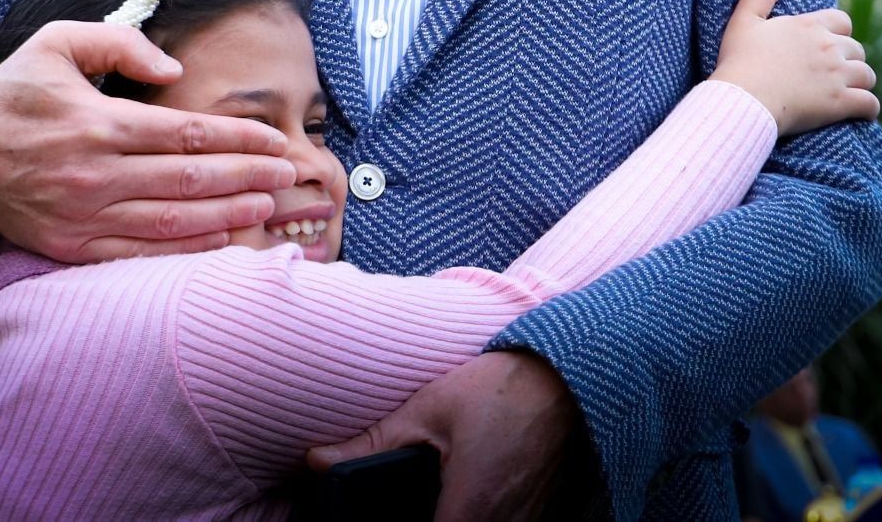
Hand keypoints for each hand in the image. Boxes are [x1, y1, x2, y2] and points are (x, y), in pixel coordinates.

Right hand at [0, 20, 297, 262]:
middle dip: (247, 176)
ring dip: (226, 216)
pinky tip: (218, 243)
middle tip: (289, 175)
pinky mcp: (71, 246)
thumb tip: (174, 69)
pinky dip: (183, 252)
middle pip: (190, 179)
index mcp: (100, 122)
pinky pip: (138, 253)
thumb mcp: (59, 40)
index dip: (238, 138)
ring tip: (266, 207)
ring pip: (172, 222)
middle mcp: (96, 173)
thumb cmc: (17, 89)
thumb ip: (121, 43)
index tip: (275, 140)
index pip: (187, 133)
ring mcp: (84, 216)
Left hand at [308, 351, 577, 521]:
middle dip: (414, 521)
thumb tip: (316, 461)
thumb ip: (373, 443)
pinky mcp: (536, 517)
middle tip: (398, 505)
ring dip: (449, 517)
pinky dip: (473, 514)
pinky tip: (455, 494)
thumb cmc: (500, 387)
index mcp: (471, 511)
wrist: (564, 374)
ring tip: (428, 496)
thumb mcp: (430, 408)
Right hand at [711, 0, 879, 134]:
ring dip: (861, 82)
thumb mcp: (743, 20)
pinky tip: (863, 112)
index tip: (829, 43)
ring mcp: (837, 75)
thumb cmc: (740, 60)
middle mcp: (829, 47)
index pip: (842, 21)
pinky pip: (869, 104)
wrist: (744, 99)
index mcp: (808, 26)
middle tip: (836, 71)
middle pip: (857, 49)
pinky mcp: (841, 103)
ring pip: (867, 75)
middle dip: (849, 59)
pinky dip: (869, 108)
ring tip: (851, 90)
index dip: (839, 32)